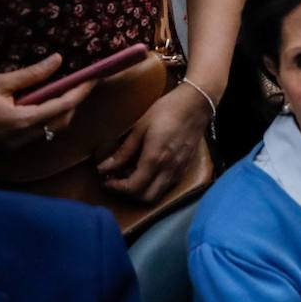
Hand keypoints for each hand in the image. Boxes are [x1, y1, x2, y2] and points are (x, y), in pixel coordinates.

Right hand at [0, 54, 96, 149]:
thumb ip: (30, 74)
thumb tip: (58, 60)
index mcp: (25, 121)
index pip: (65, 105)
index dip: (82, 90)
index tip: (95, 76)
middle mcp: (26, 137)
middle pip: (62, 119)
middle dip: (74, 101)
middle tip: (79, 82)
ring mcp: (18, 146)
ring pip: (52, 128)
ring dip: (61, 110)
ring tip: (60, 90)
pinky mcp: (10, 148)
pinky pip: (38, 133)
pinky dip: (46, 118)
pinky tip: (39, 104)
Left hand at [99, 85, 210, 201]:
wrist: (197, 103)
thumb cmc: (166, 110)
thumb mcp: (140, 127)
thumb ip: (124, 151)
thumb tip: (103, 168)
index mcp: (155, 159)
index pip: (133, 187)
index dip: (116, 188)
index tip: (105, 180)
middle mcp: (168, 169)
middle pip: (146, 198)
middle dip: (128, 194)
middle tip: (117, 181)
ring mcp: (179, 169)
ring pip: (158, 194)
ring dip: (142, 191)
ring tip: (130, 177)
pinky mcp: (186, 166)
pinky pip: (167, 186)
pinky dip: (154, 185)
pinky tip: (147, 171)